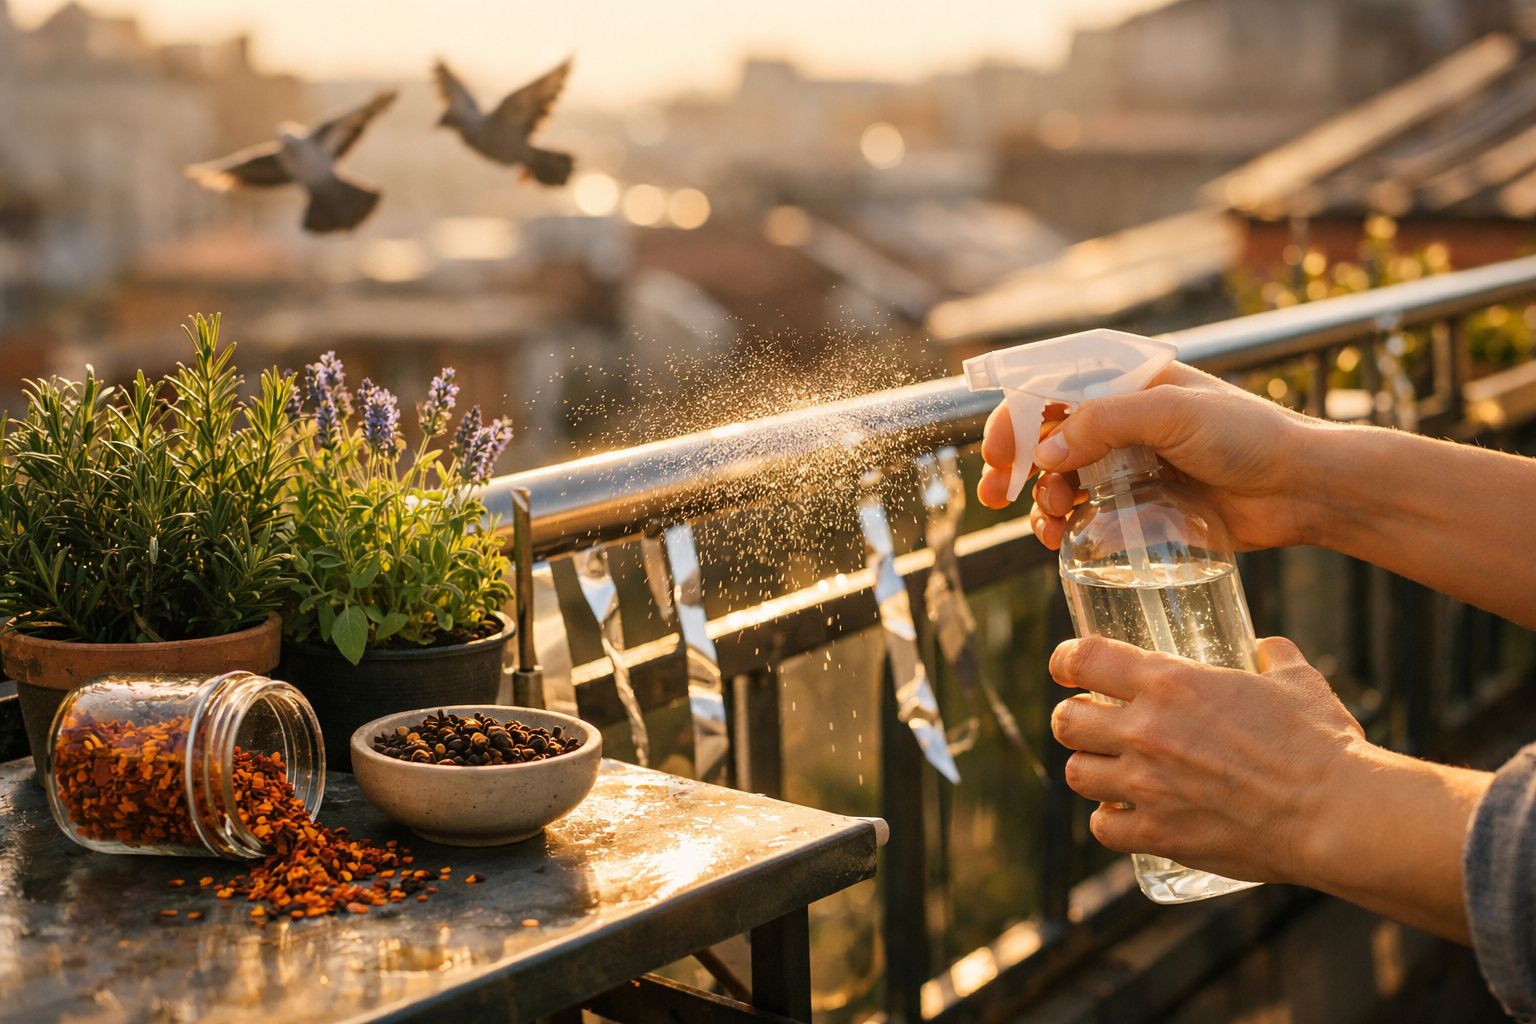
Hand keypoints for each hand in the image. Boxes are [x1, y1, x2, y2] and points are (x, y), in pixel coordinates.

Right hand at [978, 362, 1325, 551]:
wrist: (1302, 488)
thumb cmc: (1248, 436)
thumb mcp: (1172, 414)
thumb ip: (1104, 423)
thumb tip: (1044, 451)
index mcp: (1126, 382)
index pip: (1049, 388)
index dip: (1013, 417)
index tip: (995, 454)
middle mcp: (1121, 419)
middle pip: (1044, 436)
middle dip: (1014, 465)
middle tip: (997, 495)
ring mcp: (1128, 463)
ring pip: (1058, 478)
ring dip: (1039, 500)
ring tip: (1047, 523)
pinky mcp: (1140, 504)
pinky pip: (1084, 512)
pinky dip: (1062, 524)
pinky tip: (1060, 538)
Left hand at [1047, 634, 1365, 884]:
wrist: (1335, 813)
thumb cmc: (1320, 743)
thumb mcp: (1296, 682)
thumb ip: (1272, 658)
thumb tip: (1265, 648)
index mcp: (1170, 682)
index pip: (1084, 658)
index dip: (1066, 660)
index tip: (1066, 666)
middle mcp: (1146, 731)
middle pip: (1065, 720)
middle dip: (1073, 718)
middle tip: (1091, 722)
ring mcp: (1147, 786)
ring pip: (1076, 773)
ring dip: (1089, 768)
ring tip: (1108, 769)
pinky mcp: (1159, 834)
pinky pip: (1103, 828)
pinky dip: (1109, 820)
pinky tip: (1126, 815)